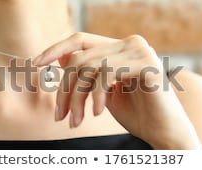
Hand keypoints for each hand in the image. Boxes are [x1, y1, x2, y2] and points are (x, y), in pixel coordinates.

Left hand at [33, 32, 201, 148]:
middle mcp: (131, 43)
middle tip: (60, 116)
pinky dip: (96, 97)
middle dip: (64, 90)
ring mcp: (140, 51)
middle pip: (79, 59)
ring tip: (77, 120)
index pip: (80, 39)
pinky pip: (105, 75)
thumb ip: (87, 75)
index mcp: (120, 47)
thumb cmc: (137, 115)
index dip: (56, 49)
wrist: (165, 134)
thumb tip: (61, 59)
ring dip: (76, 99)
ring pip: (88, 68)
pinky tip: (98, 113)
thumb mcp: (103, 93)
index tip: (36, 63)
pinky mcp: (147, 64)